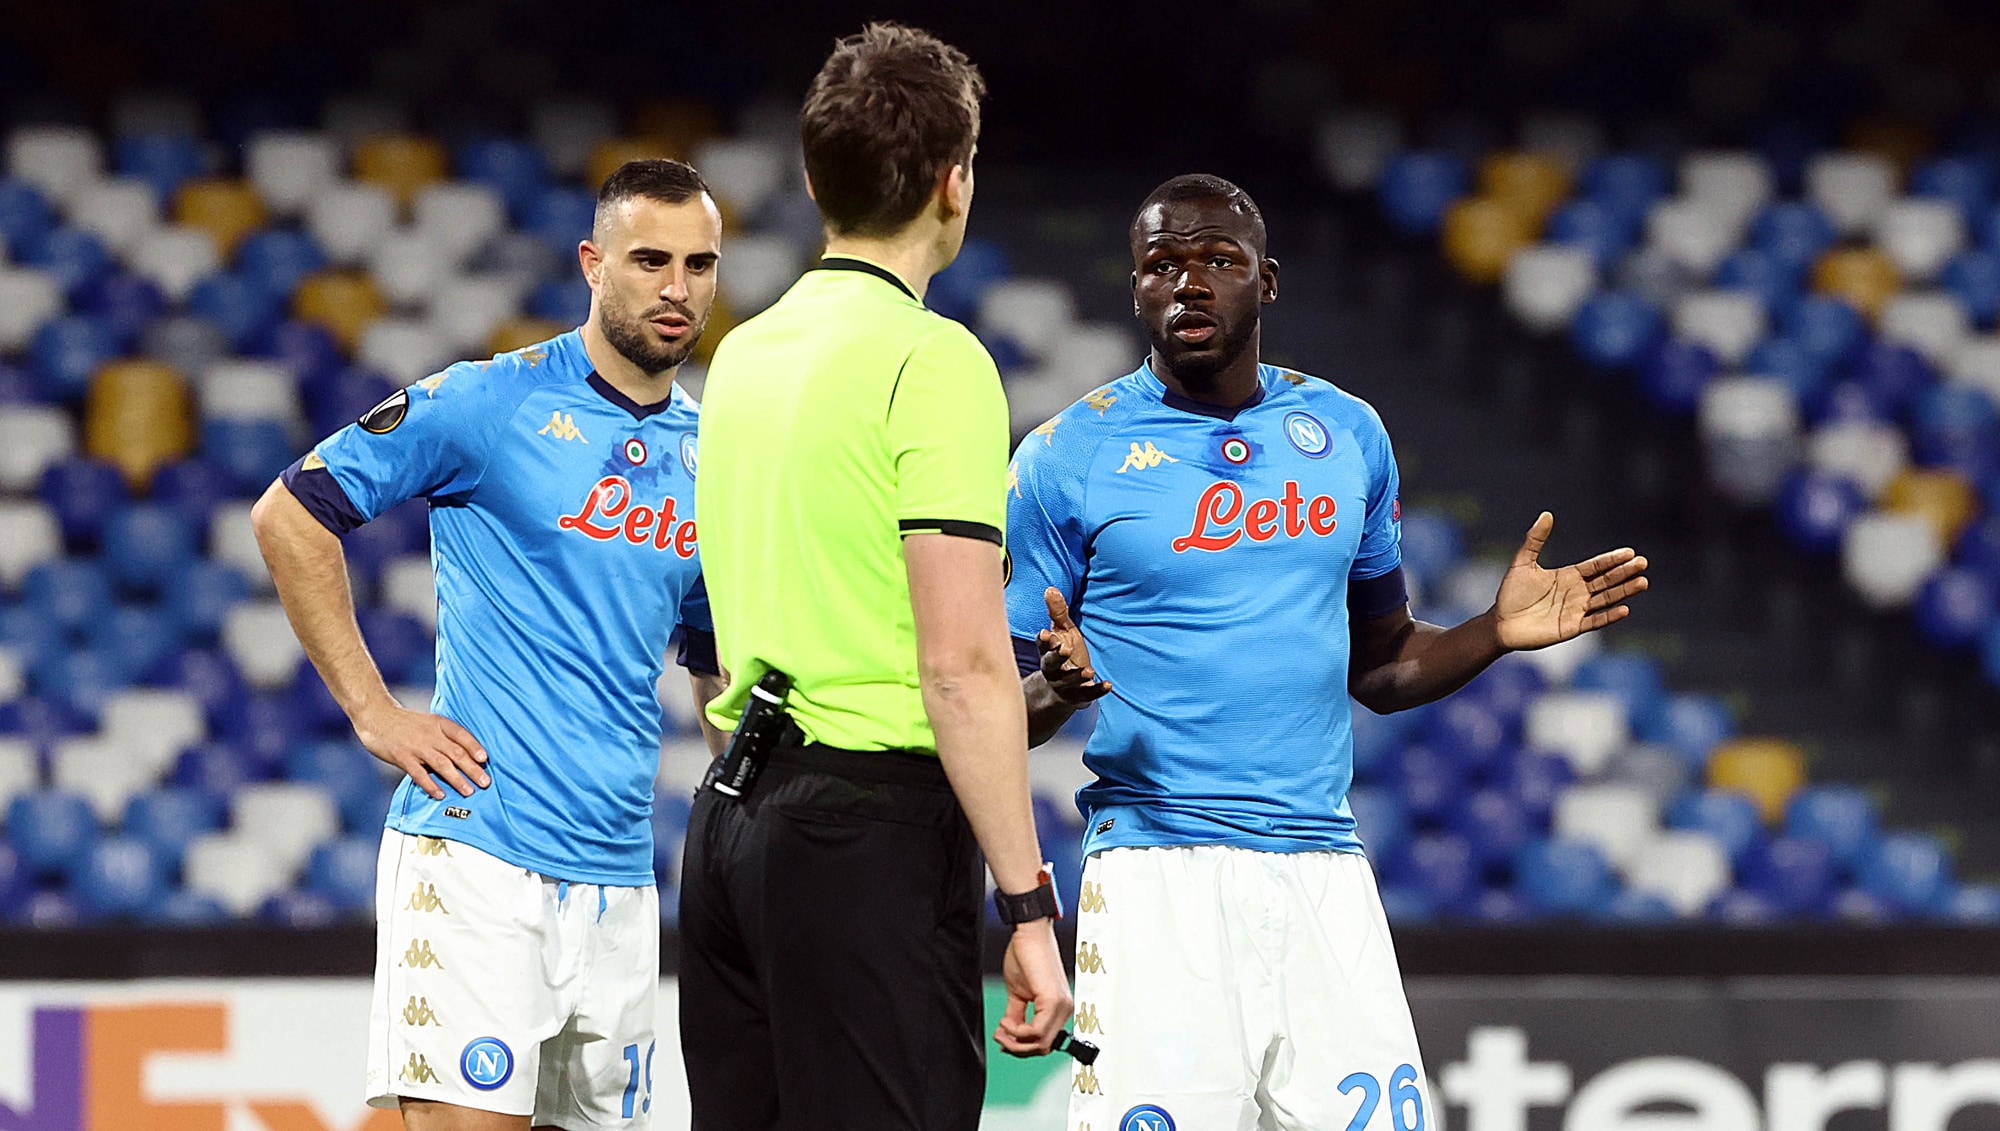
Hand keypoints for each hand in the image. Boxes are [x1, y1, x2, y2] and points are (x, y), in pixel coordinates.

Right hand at [354, 702, 490, 799]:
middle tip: (485, 782)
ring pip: (442, 764)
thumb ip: (443, 736)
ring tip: (468, 791)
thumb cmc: (405, 723)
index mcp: (439, 723)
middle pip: (456, 752)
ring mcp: (416, 746)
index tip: (485, 759)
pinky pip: (419, 773)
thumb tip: (464, 755)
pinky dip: (431, 784)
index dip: (474, 747)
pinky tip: (440, 794)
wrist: (376, 716)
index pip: (462, 735)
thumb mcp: (428, 722)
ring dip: (457, 779)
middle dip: (472, 768)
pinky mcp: (402, 757)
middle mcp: (430, 734)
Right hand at [995, 918, 1073, 1055]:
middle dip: (1018, 1047)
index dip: (1022, 1046)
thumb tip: (1009, 1035)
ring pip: (1041, 1042)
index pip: (1045, 1041)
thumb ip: (1016, 1015)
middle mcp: (1064, 1008)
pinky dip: (1018, 1031)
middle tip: (1000, 1037)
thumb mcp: (1018, 993)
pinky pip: (1037, 1031)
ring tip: (1001, 1028)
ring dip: (1016, 1040)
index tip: (1003, 1039)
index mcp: (1058, 1007)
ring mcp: (1061, 1005)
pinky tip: (1006, 1020)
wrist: (1029, 933)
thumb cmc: (1026, 955)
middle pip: (1043, 1047)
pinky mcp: (1053, 1000)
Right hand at [1037, 588, 1111, 705]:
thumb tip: (1050, 588)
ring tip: (1088, 671)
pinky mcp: (1077, 696)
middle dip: (1055, 657)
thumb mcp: (1062, 632)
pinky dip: (1097, 690)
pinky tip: (1108, 685)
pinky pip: (1086, 695)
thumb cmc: (1064, 654)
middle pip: (1050, 664)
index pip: (1042, 646)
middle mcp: (1052, 670)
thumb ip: (1058, 612)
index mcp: (1047, 652)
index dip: (1043, 641)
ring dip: (1076, 676)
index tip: (1046, 634)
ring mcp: (1063, 685)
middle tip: (1063, 649)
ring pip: (1067, 682)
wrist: (1064, 690)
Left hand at [1493, 512, 1649, 650]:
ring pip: (1606, 599)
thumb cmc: (1511, 593)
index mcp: (1569, 576)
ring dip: (1624, 591)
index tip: (1630, 552)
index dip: (1612, 560)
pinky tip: (1624, 609)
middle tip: (1642, 563)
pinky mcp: (1572, 627)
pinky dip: (1609, 616)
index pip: (1596, 566)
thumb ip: (1535, 539)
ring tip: (1642, 582)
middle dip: (1624, 572)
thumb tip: (1546, 514)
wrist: (1501, 622)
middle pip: (1606, 580)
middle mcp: (1577, 592)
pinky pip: (1594, 621)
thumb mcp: (1523, 562)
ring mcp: (1576, 610)